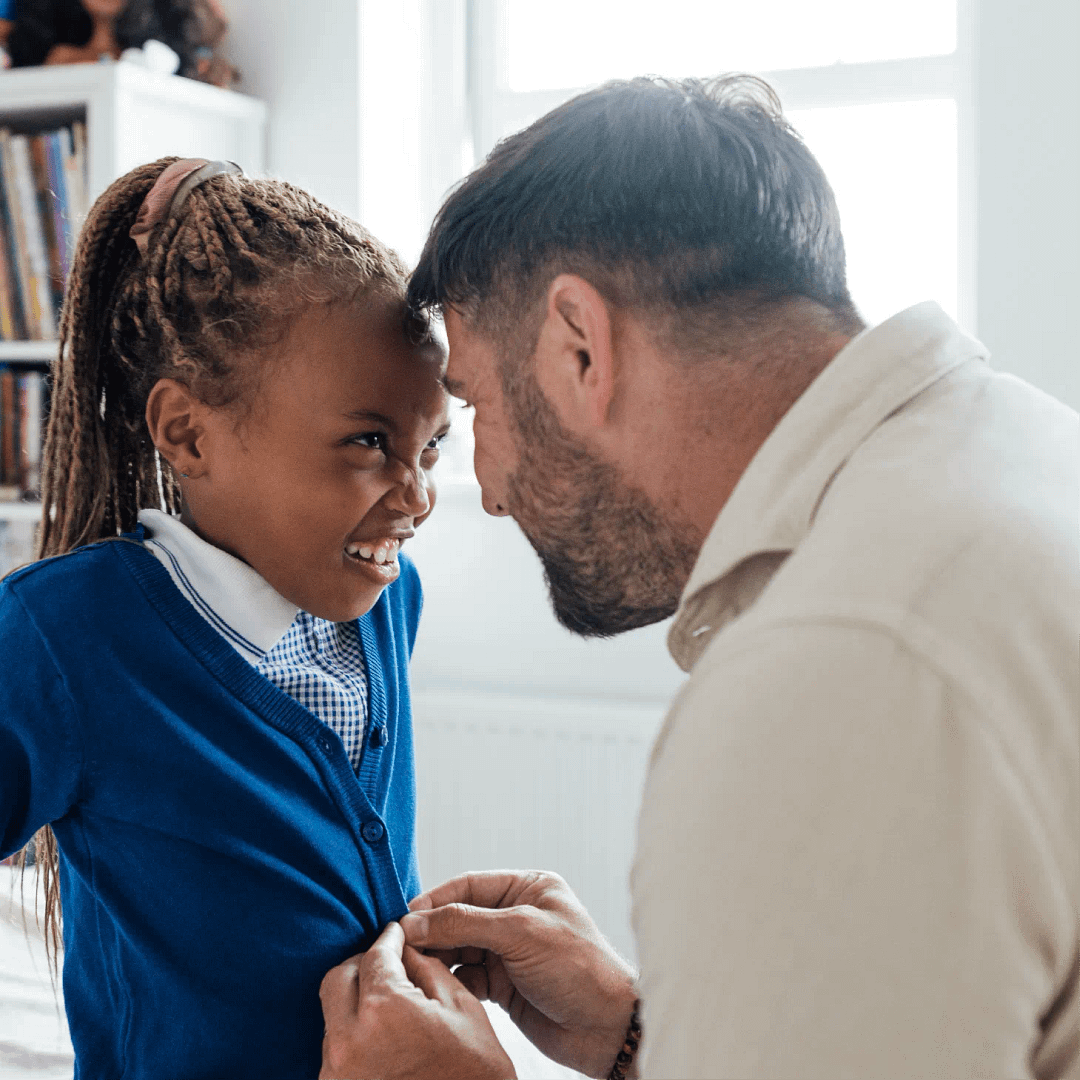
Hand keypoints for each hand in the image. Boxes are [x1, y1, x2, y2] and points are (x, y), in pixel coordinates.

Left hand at [319, 920, 515, 1079]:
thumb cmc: (473, 1071)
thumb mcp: (460, 1005)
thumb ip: (425, 966)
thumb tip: (403, 949)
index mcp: (383, 1011)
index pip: (374, 956)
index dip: (388, 939)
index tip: (395, 934)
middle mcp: (348, 1042)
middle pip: (338, 979)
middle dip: (363, 965)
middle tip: (387, 964)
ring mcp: (337, 1072)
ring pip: (332, 1014)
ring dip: (356, 1001)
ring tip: (390, 1003)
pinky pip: (335, 1046)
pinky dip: (354, 1031)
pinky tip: (383, 1033)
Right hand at [401, 871, 637, 1079]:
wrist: (605, 1027)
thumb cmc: (579, 968)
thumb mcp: (521, 933)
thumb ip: (466, 923)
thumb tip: (415, 920)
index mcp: (528, 888)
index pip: (469, 885)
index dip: (435, 900)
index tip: (404, 917)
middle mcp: (517, 915)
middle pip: (460, 917)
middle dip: (432, 931)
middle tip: (400, 946)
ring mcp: (510, 951)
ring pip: (460, 948)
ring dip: (438, 958)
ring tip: (414, 968)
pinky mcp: (505, 984)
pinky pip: (468, 976)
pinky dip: (452, 981)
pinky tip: (437, 987)